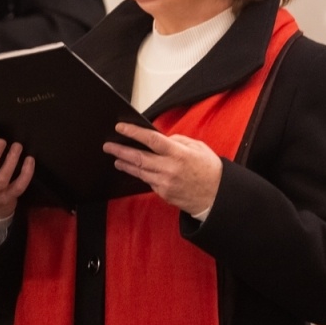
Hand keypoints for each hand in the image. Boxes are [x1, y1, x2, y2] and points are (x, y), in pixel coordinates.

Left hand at [104, 122, 224, 215]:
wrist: (217, 196)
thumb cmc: (209, 170)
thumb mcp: (197, 147)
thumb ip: (177, 141)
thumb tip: (160, 138)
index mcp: (179, 154)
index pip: (151, 140)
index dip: (134, 133)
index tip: (121, 128)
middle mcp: (169, 168)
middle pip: (138, 158)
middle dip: (120, 151)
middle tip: (108, 146)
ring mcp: (165, 183)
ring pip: (139, 171)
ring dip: (125, 164)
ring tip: (116, 158)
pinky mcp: (163, 193)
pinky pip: (148, 181)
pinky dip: (140, 174)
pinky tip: (134, 169)